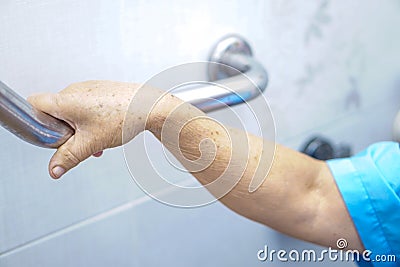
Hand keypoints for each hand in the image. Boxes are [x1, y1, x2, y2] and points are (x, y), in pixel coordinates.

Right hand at [28, 80, 149, 178]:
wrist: (149, 106)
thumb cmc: (123, 118)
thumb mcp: (91, 143)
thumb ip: (69, 157)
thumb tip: (54, 170)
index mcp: (65, 100)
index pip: (34, 103)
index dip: (35, 120)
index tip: (48, 134)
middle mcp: (75, 90)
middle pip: (55, 112)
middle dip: (63, 131)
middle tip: (78, 142)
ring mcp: (89, 88)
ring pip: (73, 111)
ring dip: (79, 129)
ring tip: (96, 141)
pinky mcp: (101, 90)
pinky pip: (87, 106)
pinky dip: (91, 121)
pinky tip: (105, 132)